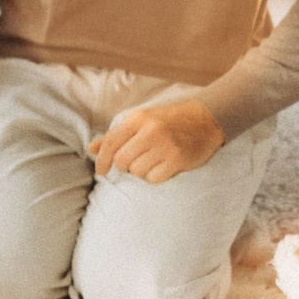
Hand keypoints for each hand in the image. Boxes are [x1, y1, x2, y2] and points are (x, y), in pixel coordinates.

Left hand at [91, 101, 226, 184]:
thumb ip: (116, 135)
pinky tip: (164, 167)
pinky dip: (155, 176)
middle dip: (125, 166)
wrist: (206, 119)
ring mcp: (164, 145)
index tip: (101, 171)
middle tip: (137, 161)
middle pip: (122, 161)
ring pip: (137, 171)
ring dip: (142, 171)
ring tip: (153, 161)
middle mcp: (150, 131)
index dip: (102, 160)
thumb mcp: (141, 120)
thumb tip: (92, 149)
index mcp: (138, 119)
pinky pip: (154, 179)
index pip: (111, 142)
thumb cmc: (169, 120)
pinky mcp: (177, 159)